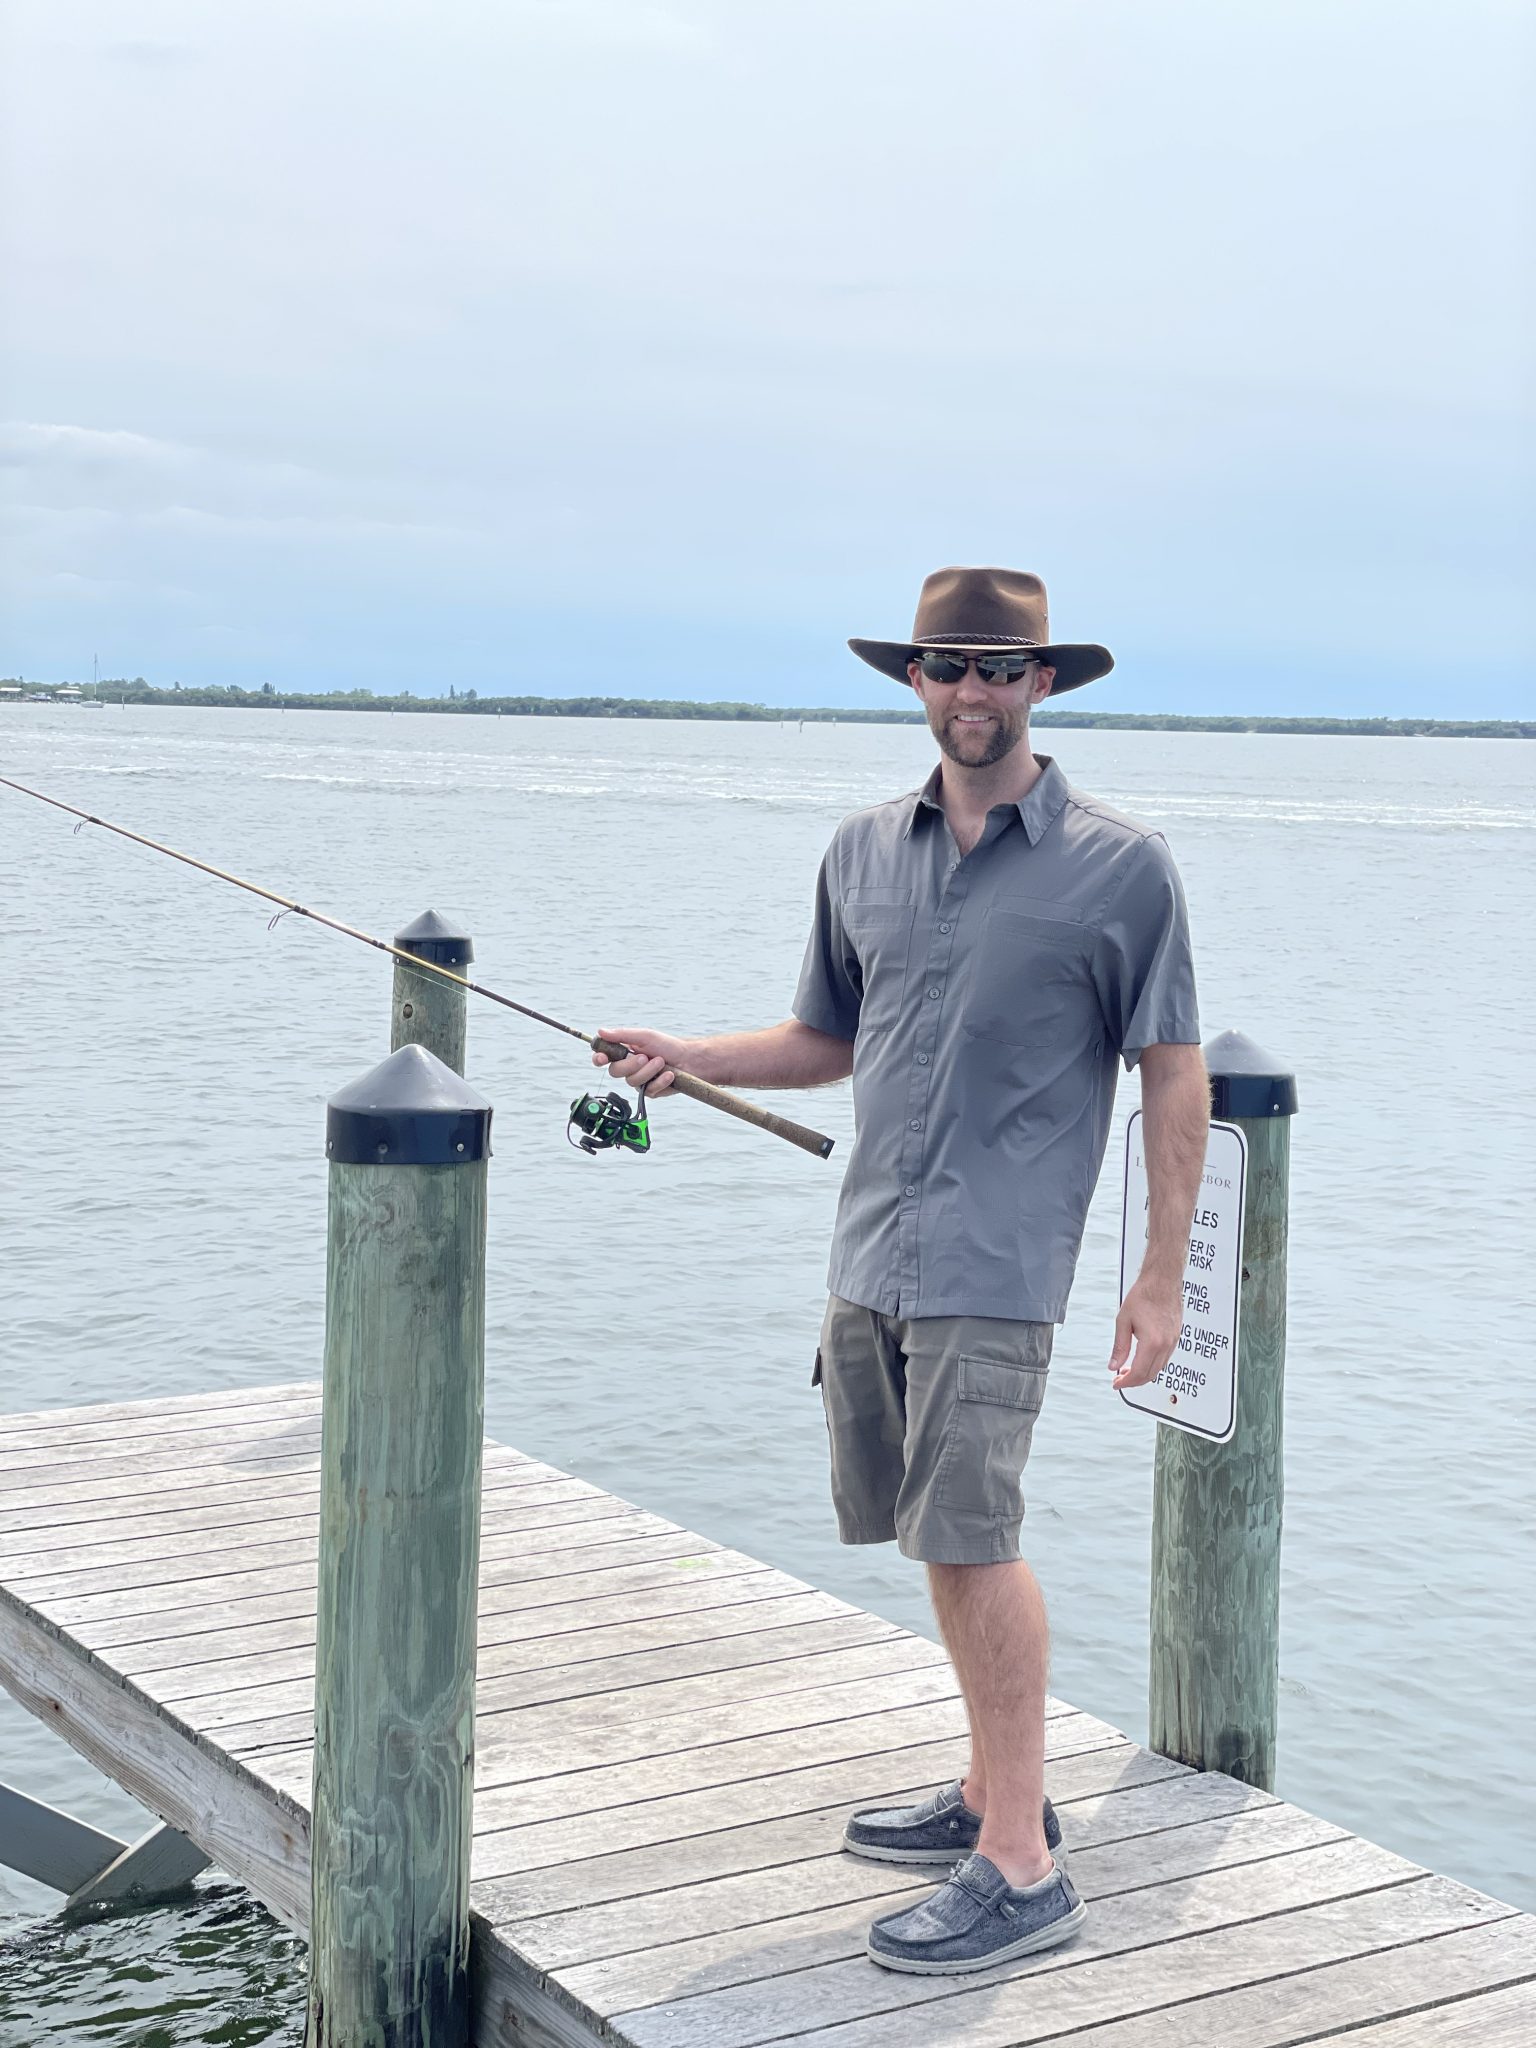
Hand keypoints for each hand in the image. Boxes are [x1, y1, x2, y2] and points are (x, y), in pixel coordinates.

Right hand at [591, 1025, 694, 1098]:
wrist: (690, 1060)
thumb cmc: (668, 1046)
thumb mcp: (645, 1036)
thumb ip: (622, 1035)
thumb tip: (601, 1031)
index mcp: (624, 1052)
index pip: (604, 1057)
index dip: (599, 1058)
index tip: (601, 1058)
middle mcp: (629, 1067)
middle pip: (615, 1071)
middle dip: (631, 1065)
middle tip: (646, 1057)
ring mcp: (639, 1080)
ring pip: (632, 1082)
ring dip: (649, 1071)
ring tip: (662, 1062)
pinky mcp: (650, 1091)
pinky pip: (647, 1090)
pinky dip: (660, 1081)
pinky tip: (669, 1075)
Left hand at [1108, 1275, 1183, 1389]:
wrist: (1162, 1281)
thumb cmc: (1144, 1295)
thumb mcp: (1123, 1321)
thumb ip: (1119, 1346)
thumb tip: (1113, 1365)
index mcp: (1152, 1342)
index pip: (1138, 1373)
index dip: (1125, 1382)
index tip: (1116, 1384)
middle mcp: (1165, 1345)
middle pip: (1150, 1375)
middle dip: (1133, 1381)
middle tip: (1119, 1378)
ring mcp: (1173, 1342)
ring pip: (1159, 1369)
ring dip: (1143, 1373)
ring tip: (1127, 1369)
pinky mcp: (1176, 1338)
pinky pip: (1165, 1359)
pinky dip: (1152, 1364)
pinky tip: (1141, 1359)